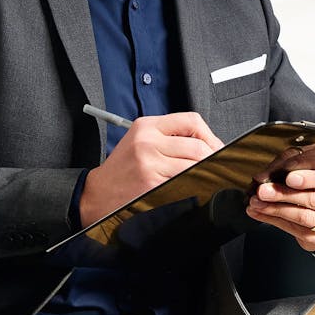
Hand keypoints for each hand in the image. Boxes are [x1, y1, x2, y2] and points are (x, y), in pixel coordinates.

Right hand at [79, 112, 223, 226]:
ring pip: (195, 164)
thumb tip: (207, 145)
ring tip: (206, 177)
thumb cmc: (121, 170)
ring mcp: (150, 162)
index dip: (209, 135)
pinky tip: (192, 187)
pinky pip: (185, 182)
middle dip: (213, 158)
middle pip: (198, 145)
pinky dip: (194, 185)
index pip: (191, 120)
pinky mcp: (152, 183)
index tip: (214, 147)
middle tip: (216, 166)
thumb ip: (168, 137)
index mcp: (146, 126)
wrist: (97, 193)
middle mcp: (148, 141)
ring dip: (206, 173)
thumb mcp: (139, 141)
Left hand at [245, 140, 314, 250]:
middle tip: (264, 189)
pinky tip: (260, 212)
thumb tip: (274, 171)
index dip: (310, 177)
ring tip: (256, 201)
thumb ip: (301, 162)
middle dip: (285, 193)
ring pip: (304, 217)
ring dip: (275, 208)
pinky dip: (273, 220)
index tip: (288, 175)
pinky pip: (295, 230)